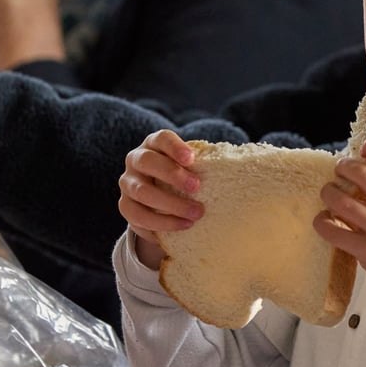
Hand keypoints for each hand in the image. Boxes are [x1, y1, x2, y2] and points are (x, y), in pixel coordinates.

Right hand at [118, 129, 203, 269]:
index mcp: (154, 144)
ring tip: (196, 214)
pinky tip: (182, 227)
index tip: (192, 159)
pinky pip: (137, 216)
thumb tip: (240, 163)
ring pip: (142, 192)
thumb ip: (205, 163)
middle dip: (172, 175)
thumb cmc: (185, 176)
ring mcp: (127, 183)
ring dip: (170, 204)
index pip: (161, 139)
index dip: (175, 147)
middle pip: (147, 162)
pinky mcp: (125, 206)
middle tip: (197, 188)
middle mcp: (136, 160)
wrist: (161, 200)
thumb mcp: (193, 167)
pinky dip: (160, 224)